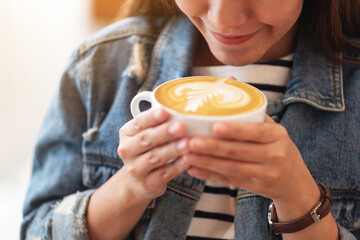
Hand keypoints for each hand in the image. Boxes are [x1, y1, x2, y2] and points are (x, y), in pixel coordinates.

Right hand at [117, 108, 189, 199]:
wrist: (137, 181)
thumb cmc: (147, 150)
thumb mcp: (145, 135)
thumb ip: (157, 123)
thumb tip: (182, 107)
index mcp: (126, 133)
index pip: (138, 123)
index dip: (151, 117)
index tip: (165, 111)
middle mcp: (127, 150)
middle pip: (146, 140)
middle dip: (164, 133)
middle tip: (180, 127)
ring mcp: (135, 169)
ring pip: (154, 157)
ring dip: (172, 150)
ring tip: (187, 143)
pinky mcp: (147, 183)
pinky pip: (164, 173)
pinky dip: (177, 166)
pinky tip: (188, 159)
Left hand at [184, 115, 318, 208]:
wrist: (294, 180)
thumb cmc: (276, 145)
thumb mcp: (271, 126)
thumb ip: (250, 107)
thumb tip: (230, 79)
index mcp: (277, 135)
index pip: (256, 131)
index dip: (235, 130)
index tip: (214, 126)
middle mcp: (274, 155)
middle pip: (240, 151)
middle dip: (213, 147)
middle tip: (190, 142)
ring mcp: (265, 173)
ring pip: (232, 168)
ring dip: (207, 162)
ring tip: (186, 155)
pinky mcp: (255, 186)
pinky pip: (229, 180)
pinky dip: (210, 175)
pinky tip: (193, 169)